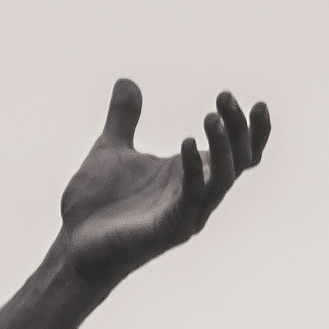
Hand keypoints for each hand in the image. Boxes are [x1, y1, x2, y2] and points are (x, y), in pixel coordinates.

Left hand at [56, 78, 269, 292]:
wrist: (73, 247)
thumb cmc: (97, 206)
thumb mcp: (110, 149)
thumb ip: (123, 118)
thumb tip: (127, 82)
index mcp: (189, 174)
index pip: (238, 153)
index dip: (252, 130)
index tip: (255, 101)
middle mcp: (196, 193)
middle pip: (238, 161)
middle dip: (238, 128)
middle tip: (224, 97)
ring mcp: (187, 213)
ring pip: (223, 179)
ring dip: (222, 147)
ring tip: (211, 117)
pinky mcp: (170, 229)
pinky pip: (192, 199)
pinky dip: (193, 172)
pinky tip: (185, 144)